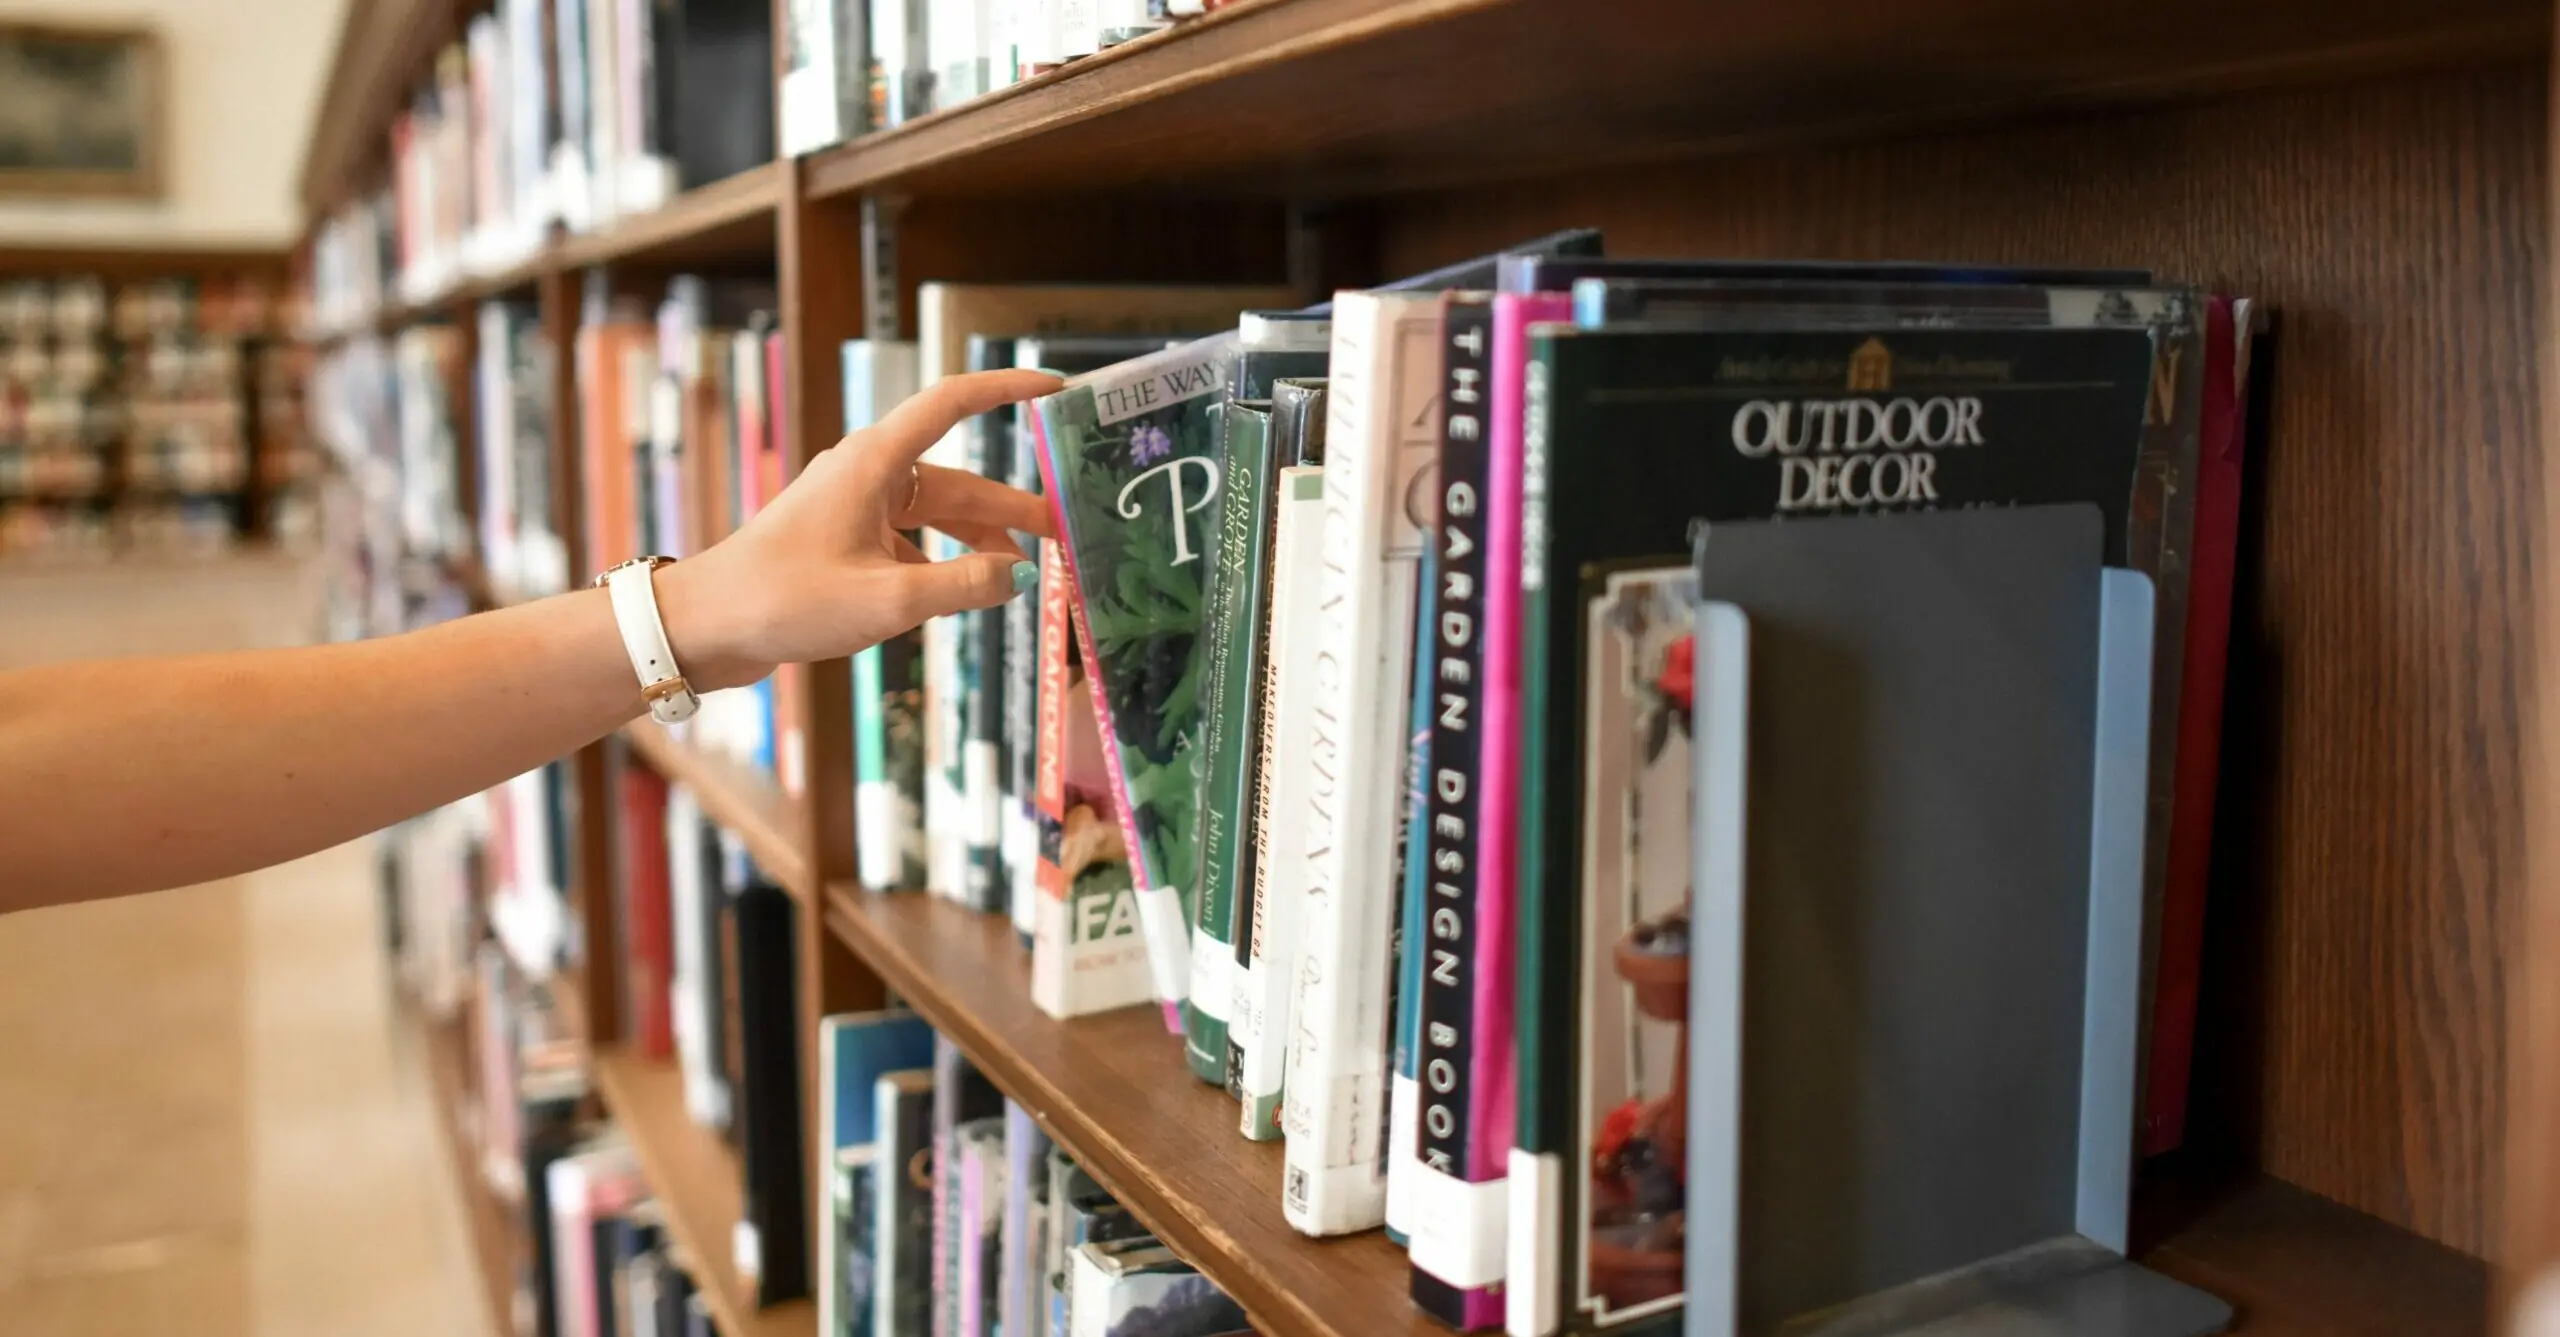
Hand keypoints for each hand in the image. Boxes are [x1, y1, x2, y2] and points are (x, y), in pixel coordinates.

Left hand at [654, 368, 1062, 689]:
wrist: (704, 627)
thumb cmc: (786, 600)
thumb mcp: (889, 599)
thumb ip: (964, 586)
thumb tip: (1021, 576)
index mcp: (875, 463)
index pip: (952, 403)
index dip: (1006, 390)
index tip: (1053, 390)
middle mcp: (867, 474)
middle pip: (956, 480)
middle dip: (1010, 508)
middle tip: (1061, 535)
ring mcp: (852, 507)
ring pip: (934, 516)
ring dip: (977, 543)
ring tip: (1019, 577)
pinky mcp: (841, 541)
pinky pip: (908, 543)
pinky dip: (939, 566)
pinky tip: (958, 599)